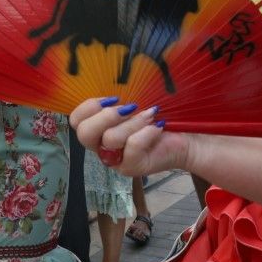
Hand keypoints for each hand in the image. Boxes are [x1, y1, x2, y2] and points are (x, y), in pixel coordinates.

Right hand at [70, 98, 186, 177]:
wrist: (186, 138)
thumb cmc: (158, 118)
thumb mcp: (135, 106)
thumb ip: (118, 101)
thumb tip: (114, 93)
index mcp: (98, 129)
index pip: (76, 121)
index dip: (89, 106)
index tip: (113, 98)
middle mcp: (102, 147)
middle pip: (84, 133)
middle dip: (106, 116)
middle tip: (129, 108)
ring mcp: (116, 160)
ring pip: (111, 138)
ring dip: (133, 122)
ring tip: (151, 115)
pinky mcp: (132, 167)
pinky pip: (132, 146)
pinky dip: (146, 132)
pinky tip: (158, 127)